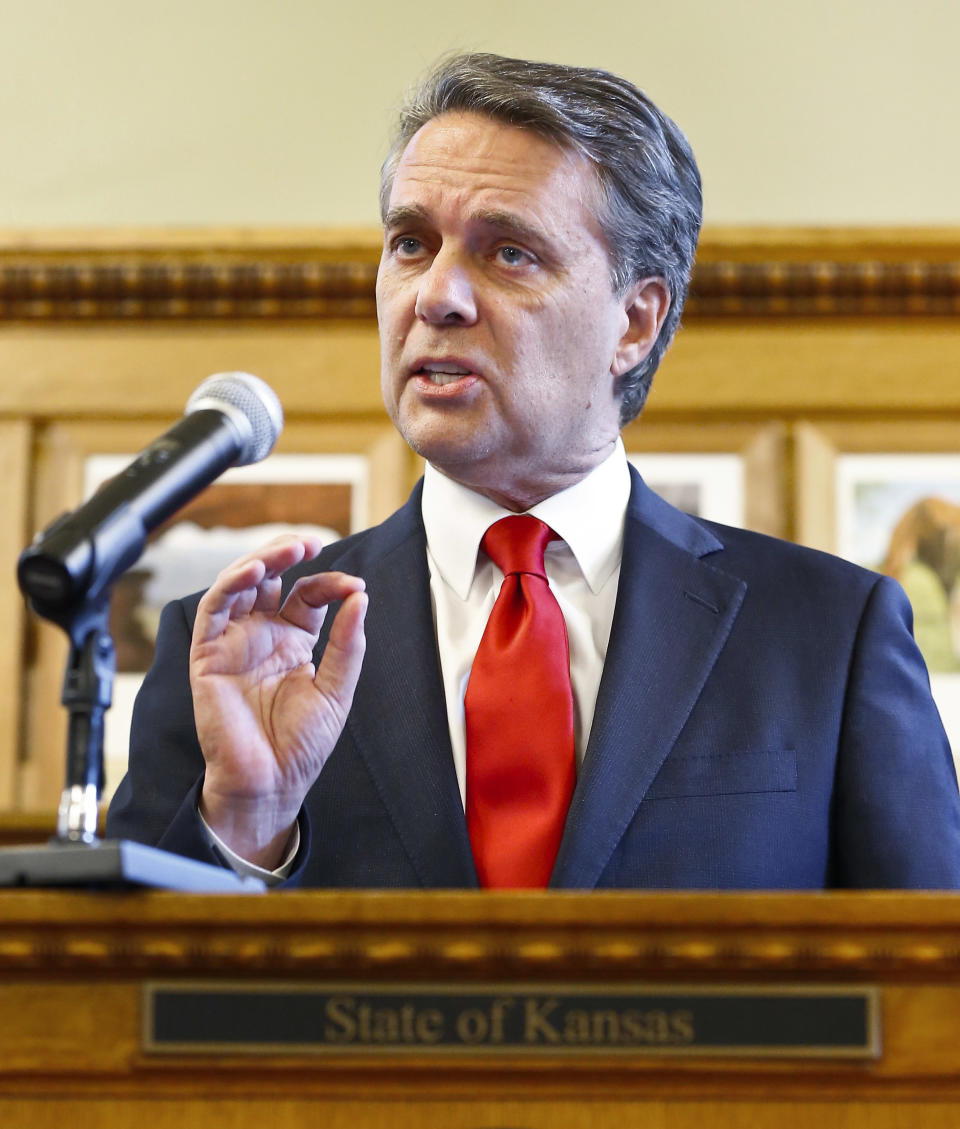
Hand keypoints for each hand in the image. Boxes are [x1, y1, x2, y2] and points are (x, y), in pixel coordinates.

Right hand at [190, 534, 366, 867]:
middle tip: (311, 543)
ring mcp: (234, 642)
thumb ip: (347, 644)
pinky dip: (232, 585)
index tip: (354, 586)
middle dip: (288, 552)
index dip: (329, 583)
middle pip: (270, 577)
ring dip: (261, 559)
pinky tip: (256, 571)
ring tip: (289, 549)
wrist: (270, 785)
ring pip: (240, 584)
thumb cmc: (300, 747)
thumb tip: (361, 597)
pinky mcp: (209, 655)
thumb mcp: (337, 689)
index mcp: (293, 642)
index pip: (307, 594)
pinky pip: (215, 610)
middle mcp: (261, 636)